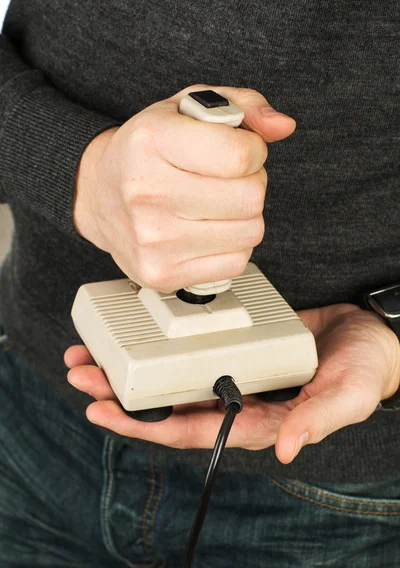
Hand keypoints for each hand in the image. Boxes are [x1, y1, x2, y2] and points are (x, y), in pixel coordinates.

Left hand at [65, 303, 399, 462]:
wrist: (369, 334)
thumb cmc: (364, 369)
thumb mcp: (346, 396)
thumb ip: (317, 421)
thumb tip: (285, 450)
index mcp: (257, 418)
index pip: (192, 429)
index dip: (146, 425)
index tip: (104, 413)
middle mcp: (238, 397)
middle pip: (168, 404)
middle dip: (121, 396)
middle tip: (80, 376)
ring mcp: (234, 370)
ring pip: (172, 377)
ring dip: (130, 370)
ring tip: (90, 357)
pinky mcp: (235, 344)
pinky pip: (190, 349)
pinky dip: (160, 344)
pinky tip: (137, 332)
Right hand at [73, 85, 294, 291]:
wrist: (96, 194)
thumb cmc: (145, 151)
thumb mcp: (186, 109)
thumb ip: (241, 107)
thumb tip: (282, 126)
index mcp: (151, 141)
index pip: (239, 156)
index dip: (253, 151)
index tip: (238, 151)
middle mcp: (147, 192)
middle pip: (251, 197)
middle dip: (251, 183)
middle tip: (225, 179)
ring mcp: (153, 240)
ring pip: (250, 232)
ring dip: (243, 216)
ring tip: (215, 204)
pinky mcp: (161, 273)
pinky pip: (235, 263)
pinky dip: (231, 246)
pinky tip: (206, 230)